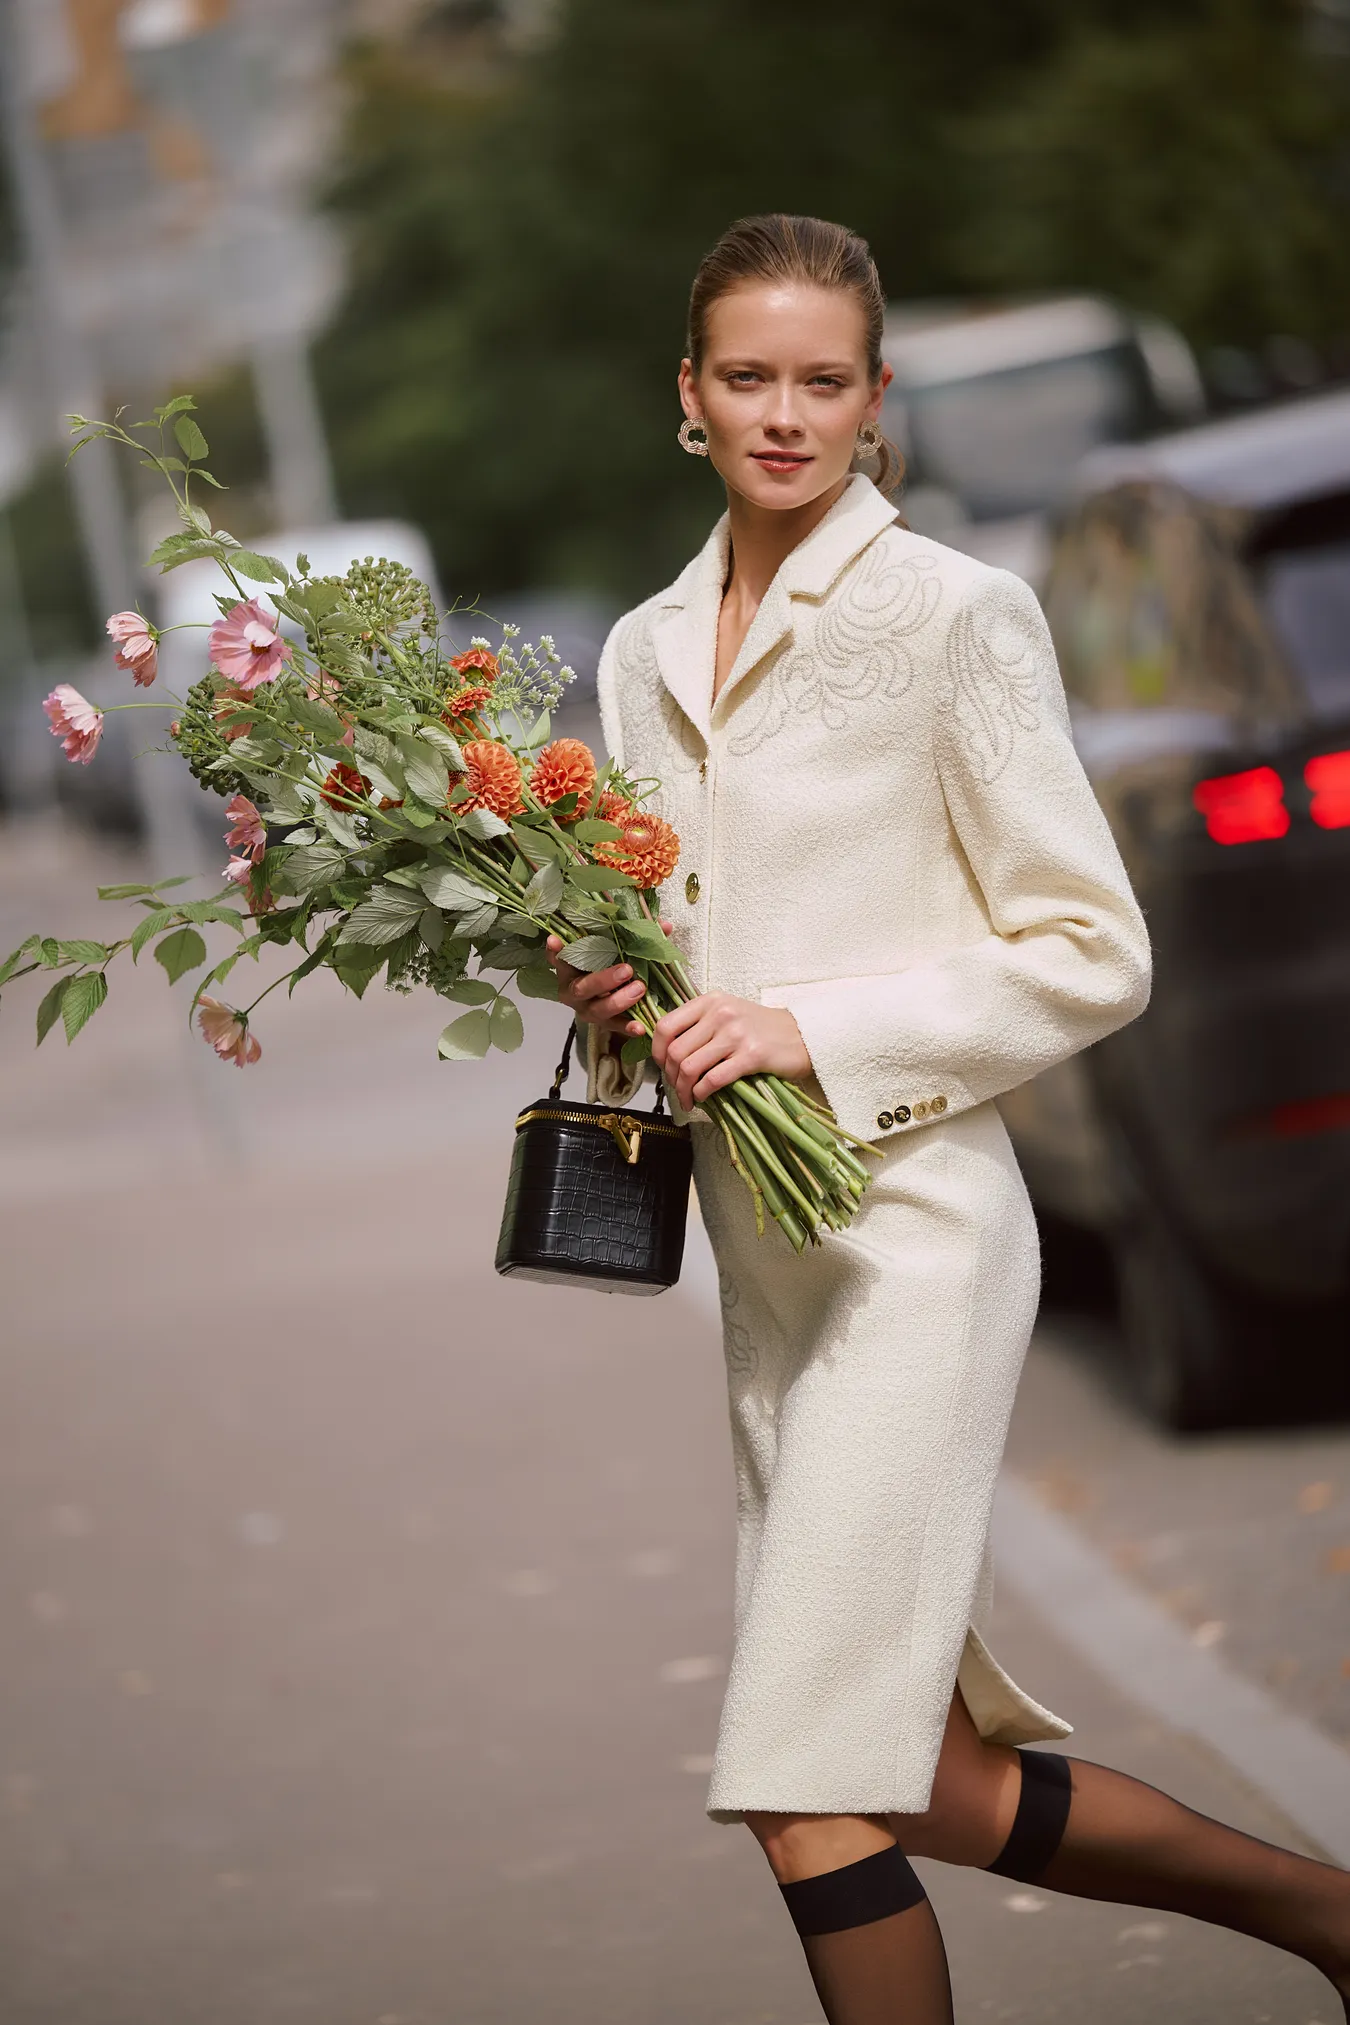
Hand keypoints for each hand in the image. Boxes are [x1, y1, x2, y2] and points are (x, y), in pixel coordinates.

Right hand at [544, 922, 673, 1038]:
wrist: (614, 996)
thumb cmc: (611, 964)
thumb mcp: (617, 948)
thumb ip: (634, 935)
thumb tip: (664, 925)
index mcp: (571, 969)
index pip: (558, 958)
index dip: (555, 951)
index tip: (555, 940)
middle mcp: (574, 990)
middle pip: (581, 988)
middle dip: (603, 980)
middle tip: (626, 970)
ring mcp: (587, 1009)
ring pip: (597, 1009)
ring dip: (618, 1000)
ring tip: (639, 989)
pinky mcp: (602, 1024)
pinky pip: (614, 1027)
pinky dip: (627, 1027)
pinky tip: (639, 1027)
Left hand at [651, 993, 810, 1110]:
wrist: (802, 1035)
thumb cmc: (761, 1028)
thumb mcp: (727, 1013)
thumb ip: (699, 1024)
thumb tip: (666, 1051)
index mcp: (710, 1001)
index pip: (666, 1026)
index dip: (657, 1051)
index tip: (662, 1066)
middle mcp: (721, 1013)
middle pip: (675, 1051)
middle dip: (671, 1077)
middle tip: (677, 1089)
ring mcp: (736, 1034)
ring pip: (690, 1067)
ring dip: (684, 1090)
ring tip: (688, 1098)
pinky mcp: (751, 1056)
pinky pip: (713, 1079)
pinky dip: (702, 1093)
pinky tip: (703, 1098)